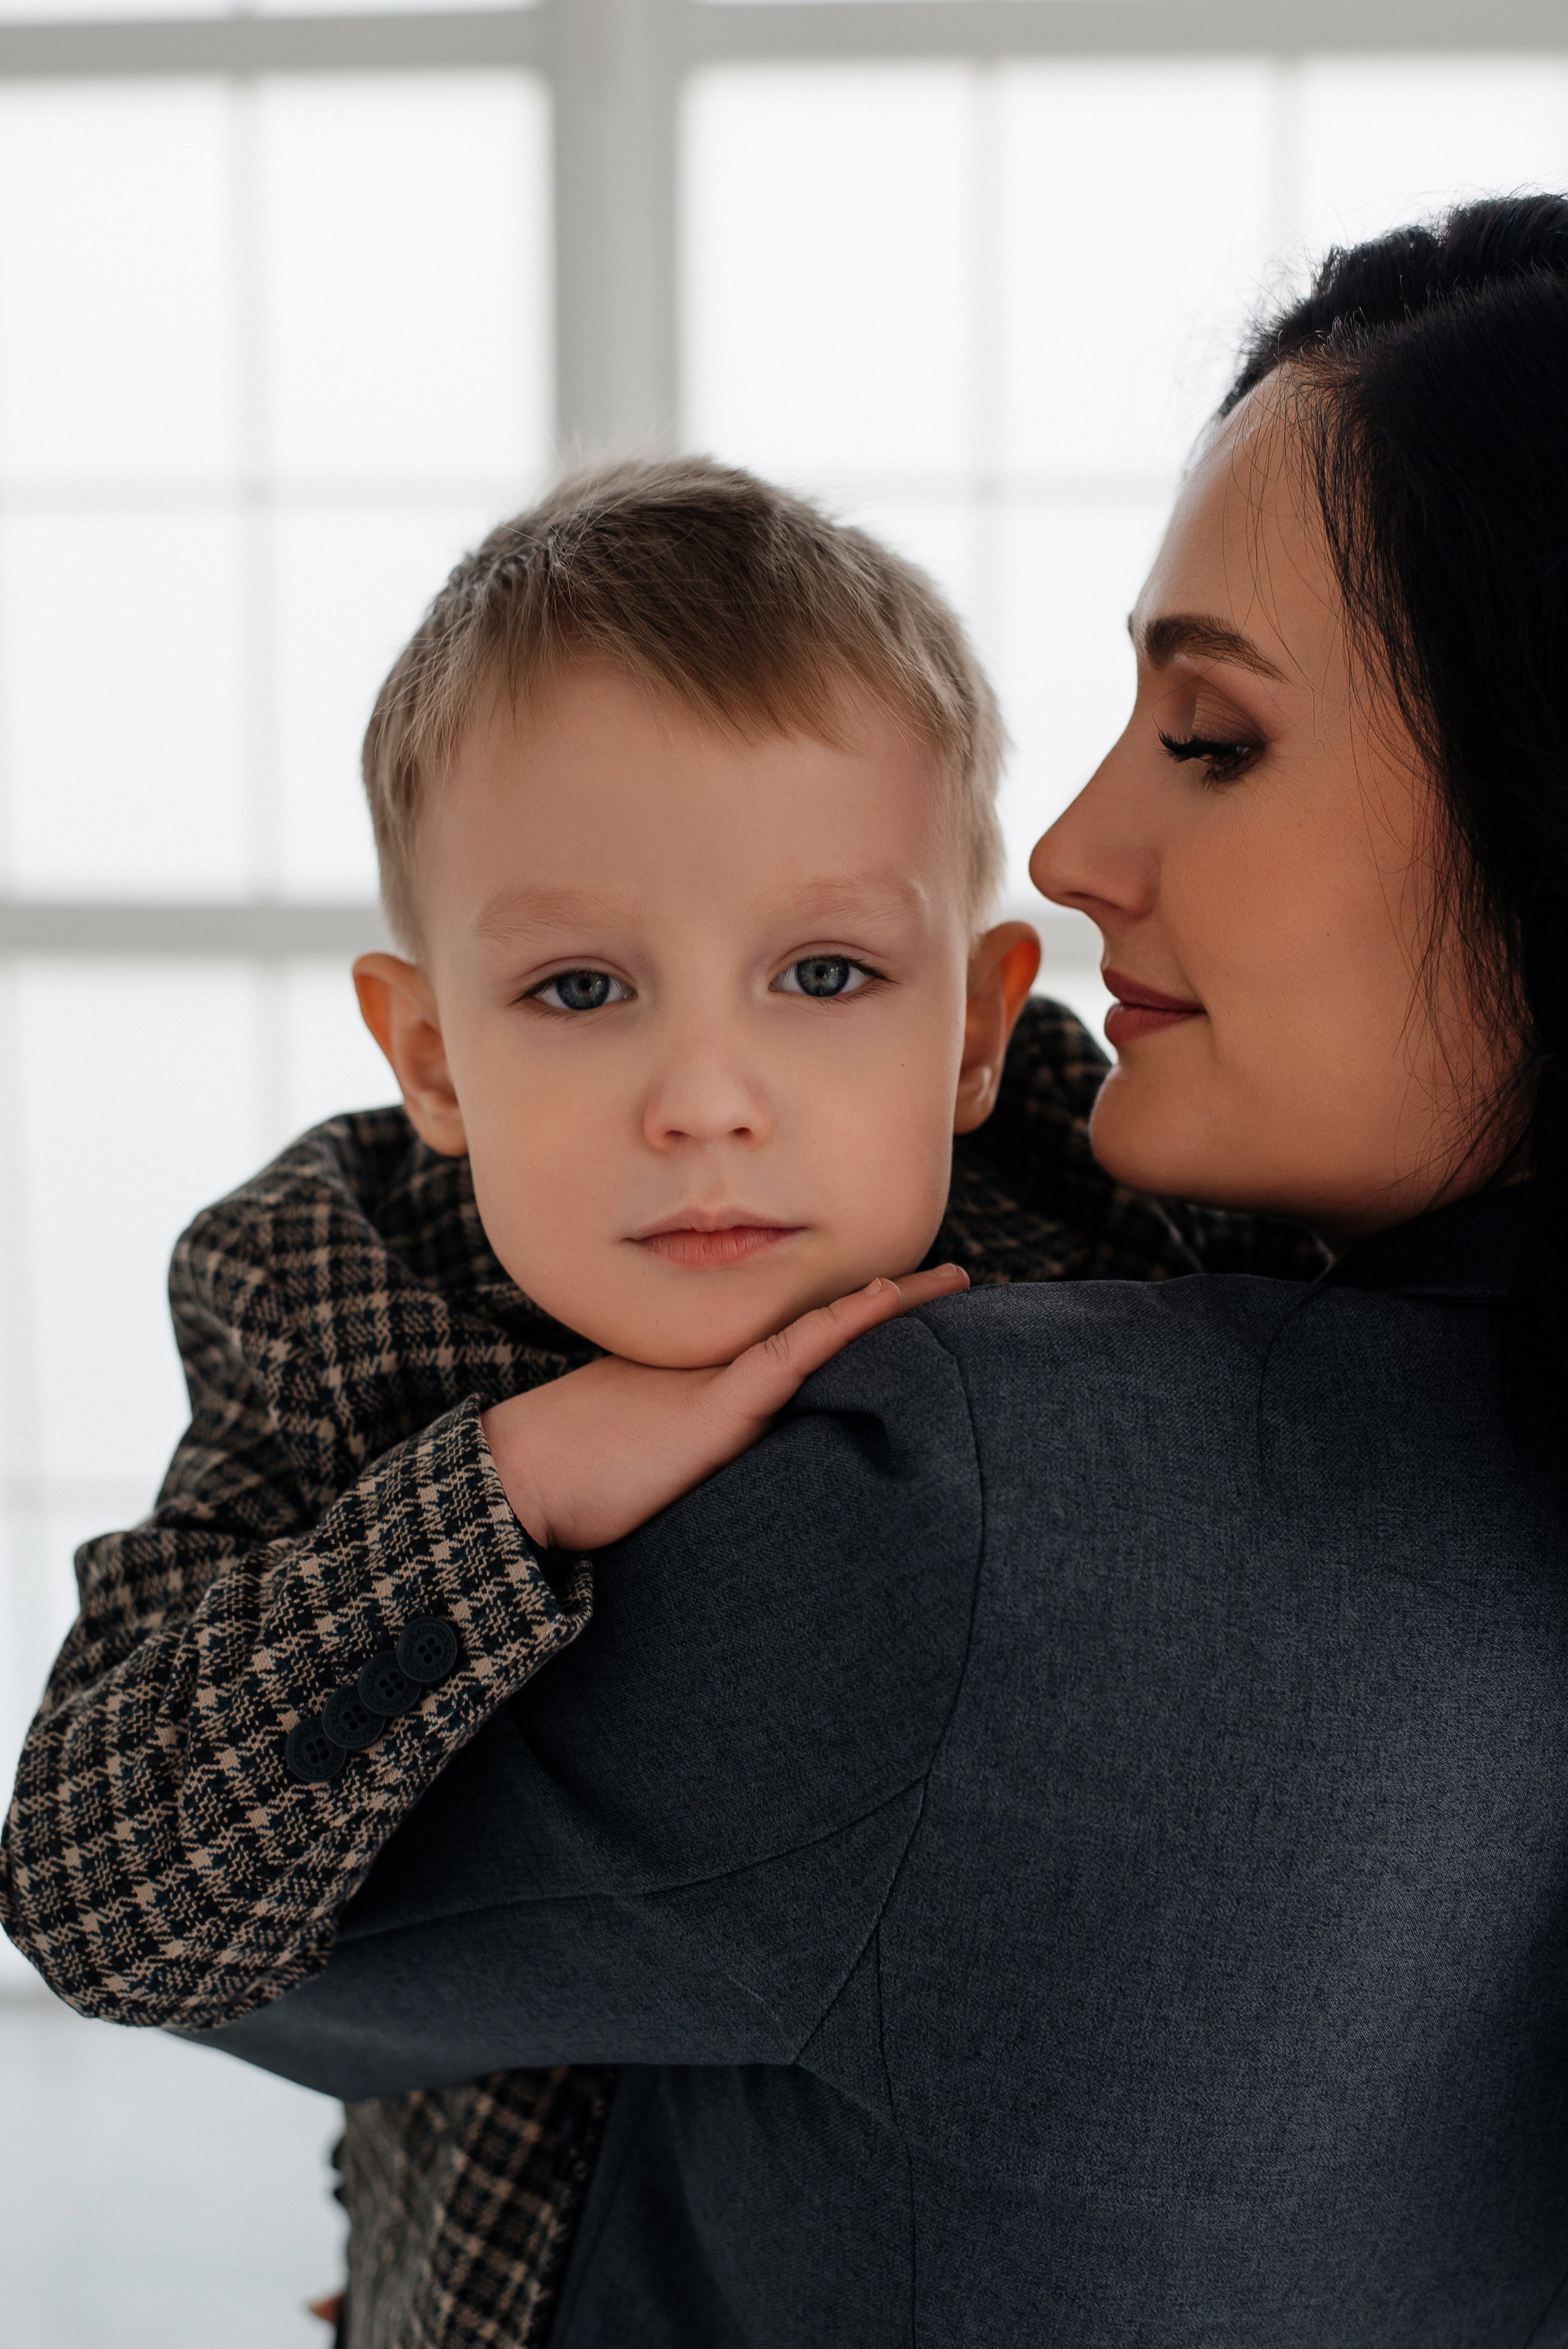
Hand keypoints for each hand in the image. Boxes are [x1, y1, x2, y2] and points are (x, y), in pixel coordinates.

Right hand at [481, 1264, 967, 1551]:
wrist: (525, 1480)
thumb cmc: (583, 1475)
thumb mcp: (665, 1451)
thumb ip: (715, 1445)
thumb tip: (746, 1466)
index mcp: (716, 1372)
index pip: (803, 1334)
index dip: (859, 1313)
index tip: (914, 1292)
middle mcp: (725, 1363)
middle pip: (824, 1323)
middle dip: (893, 1301)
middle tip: (961, 1277)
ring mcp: (722, 1380)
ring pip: (821, 1330)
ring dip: (891, 1306)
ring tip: (954, 1283)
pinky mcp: (718, 1409)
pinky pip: (792, 1357)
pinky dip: (843, 1326)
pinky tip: (887, 1298)